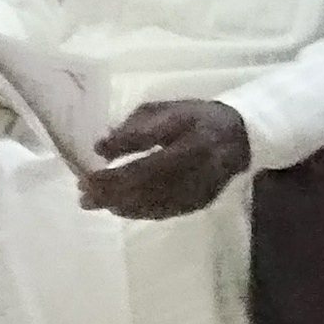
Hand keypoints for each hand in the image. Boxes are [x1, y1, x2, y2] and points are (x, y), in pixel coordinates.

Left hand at [81, 99, 250, 217]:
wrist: (240, 136)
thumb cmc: (197, 117)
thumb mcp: (166, 110)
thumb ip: (134, 129)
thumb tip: (101, 148)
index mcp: (191, 142)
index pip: (146, 164)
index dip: (116, 174)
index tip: (87, 176)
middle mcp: (197, 171)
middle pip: (147, 189)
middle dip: (111, 194)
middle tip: (82, 195)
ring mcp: (198, 191)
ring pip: (153, 204)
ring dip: (120, 205)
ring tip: (94, 201)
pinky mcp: (198, 203)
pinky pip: (163, 212)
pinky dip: (137, 211)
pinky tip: (119, 208)